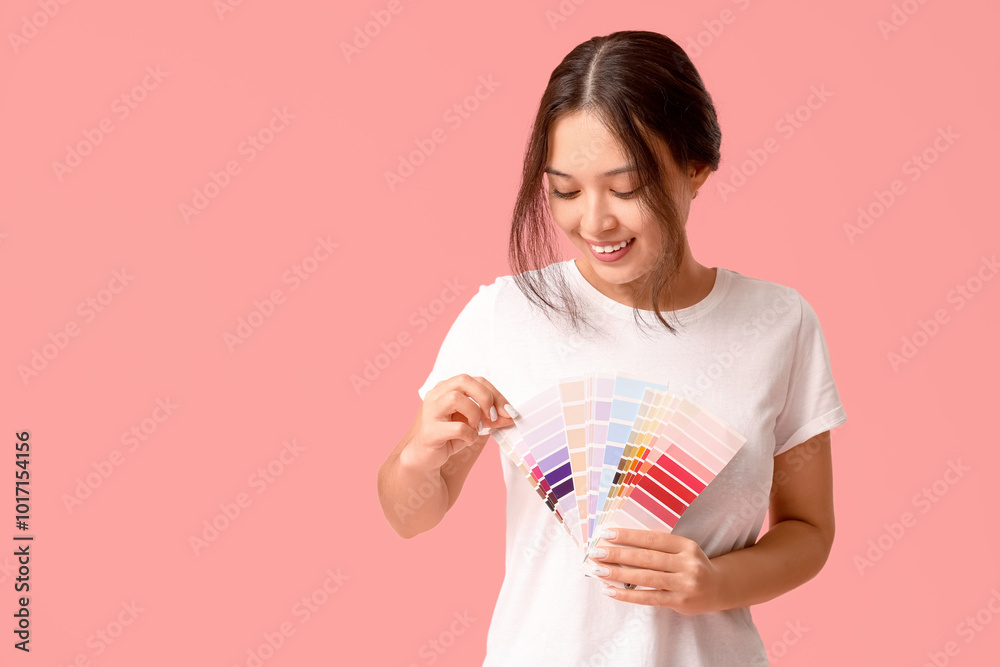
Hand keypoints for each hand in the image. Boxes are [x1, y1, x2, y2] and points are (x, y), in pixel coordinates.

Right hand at [400, 374, 516, 472]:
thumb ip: (491, 418)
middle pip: (463, 380)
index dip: (496, 394)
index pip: (476, 380)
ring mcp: (430, 412)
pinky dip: (469, 434)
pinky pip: (456, 427)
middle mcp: (436, 395)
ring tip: (476, 427)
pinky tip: (467, 439)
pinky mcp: (430, 431)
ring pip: (455, 398)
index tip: (508, 411)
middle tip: (493, 416)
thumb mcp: (474, 424)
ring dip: (474, 414)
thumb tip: (511, 415)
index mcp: (447, 388)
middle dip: (485, 397)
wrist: (424, 458)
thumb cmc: (448, 436)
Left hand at [586, 528, 723, 614]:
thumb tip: (619, 544)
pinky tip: (610, 591)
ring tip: (598, 570)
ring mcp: (685, 584)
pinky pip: (649, 598)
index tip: (606, 533)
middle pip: (647, 558)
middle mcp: (687, 563)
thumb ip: (658, 547)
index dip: (628, 536)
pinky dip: (627, 595)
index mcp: (685, 545)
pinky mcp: (680, 602)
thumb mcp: (682, 550)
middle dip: (618, 554)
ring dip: (618, 574)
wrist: (719, 588)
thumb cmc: (691, 565)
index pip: (652, 538)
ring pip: (646, 578)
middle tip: (595, 552)